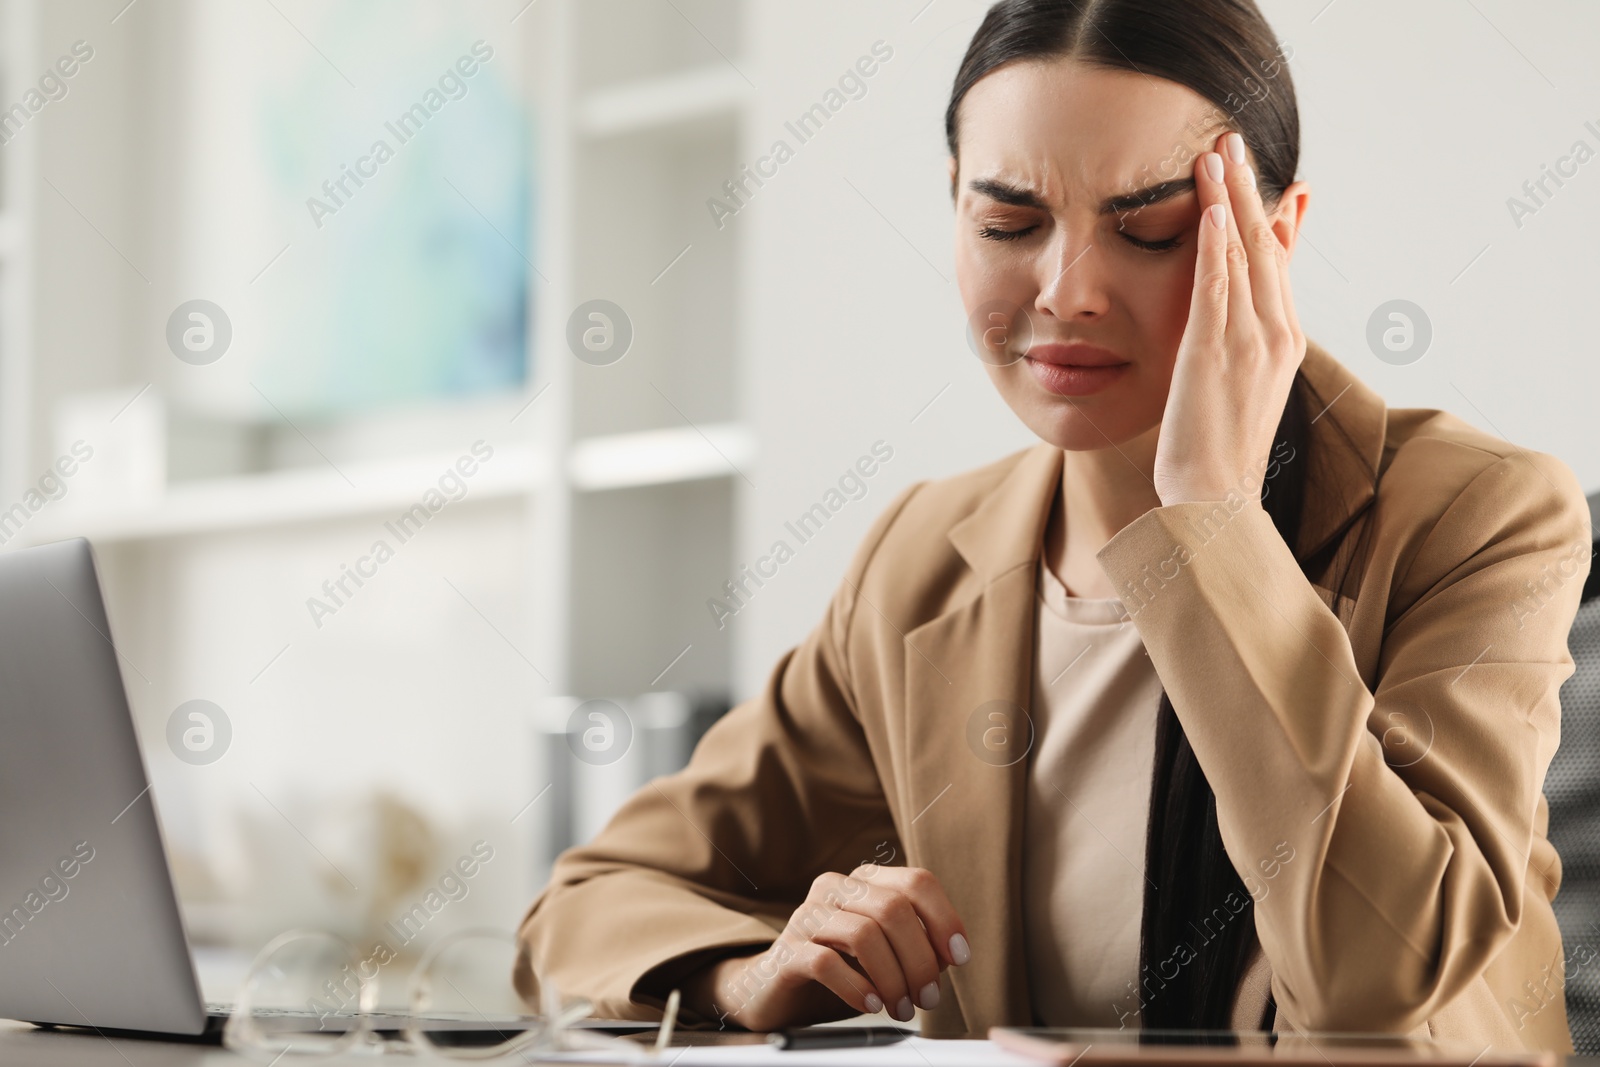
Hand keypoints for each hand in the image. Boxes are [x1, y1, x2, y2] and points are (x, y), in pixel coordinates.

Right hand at [682, 864, 969, 1030]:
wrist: (774, 991)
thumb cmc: (838, 972)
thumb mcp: (885, 956)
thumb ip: (916, 947)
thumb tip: (949, 954)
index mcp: (864, 882)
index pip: (916, 881)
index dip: (945, 918)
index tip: (959, 957)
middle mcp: (835, 889)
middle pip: (894, 909)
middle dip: (920, 960)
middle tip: (926, 998)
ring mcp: (807, 916)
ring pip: (864, 934)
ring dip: (893, 978)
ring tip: (899, 1008)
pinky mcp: (786, 949)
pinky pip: (826, 962)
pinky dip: (856, 987)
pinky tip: (870, 1004)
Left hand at [1152, 130, 1306, 506]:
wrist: (1215, 500)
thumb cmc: (1219, 451)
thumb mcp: (1240, 389)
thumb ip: (1243, 346)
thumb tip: (1233, 323)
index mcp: (1283, 341)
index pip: (1281, 265)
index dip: (1277, 216)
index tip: (1278, 177)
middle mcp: (1275, 333)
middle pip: (1267, 246)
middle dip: (1251, 189)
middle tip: (1234, 140)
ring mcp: (1248, 341)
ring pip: (1245, 255)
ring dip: (1232, 198)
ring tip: (1218, 152)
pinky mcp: (1214, 351)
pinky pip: (1218, 286)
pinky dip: (1218, 244)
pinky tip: (1214, 209)